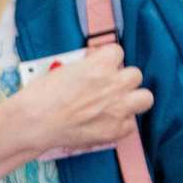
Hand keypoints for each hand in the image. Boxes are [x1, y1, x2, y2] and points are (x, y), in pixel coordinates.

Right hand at [0, 44, 150, 160]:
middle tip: (110, 87)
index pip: (118, 52)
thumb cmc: (43, 94)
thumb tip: (92, 66)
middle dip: (123, 80)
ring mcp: (119, 108)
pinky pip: (131, 124)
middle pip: (136, 75)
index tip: (100, 66)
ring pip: (145, 98)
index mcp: (102, 63)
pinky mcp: (116, 130)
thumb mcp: (65, 68)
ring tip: (118, 104)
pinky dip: (122, 124)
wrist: (36, 122)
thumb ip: (87, 66)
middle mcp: (115, 84)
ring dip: (134, 99)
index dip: (108, 60)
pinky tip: (107, 123)